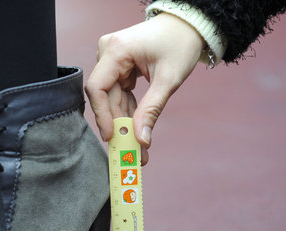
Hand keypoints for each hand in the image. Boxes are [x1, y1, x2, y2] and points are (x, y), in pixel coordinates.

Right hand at [85, 13, 204, 164]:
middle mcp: (108, 51)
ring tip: (137, 146)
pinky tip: (137, 128)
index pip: (97, 88)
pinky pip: (118, 93)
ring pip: (112, 98)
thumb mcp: (168, 80)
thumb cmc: (180, 42)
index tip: (112, 136)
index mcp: (117, 50)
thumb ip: (152, 110)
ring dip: (124, 121)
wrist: (188, 25)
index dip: (101, 115)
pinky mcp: (118, 66)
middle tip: (130, 151)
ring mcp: (112, 58)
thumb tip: (141, 140)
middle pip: (105, 97)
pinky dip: (128, 110)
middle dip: (118, 124)